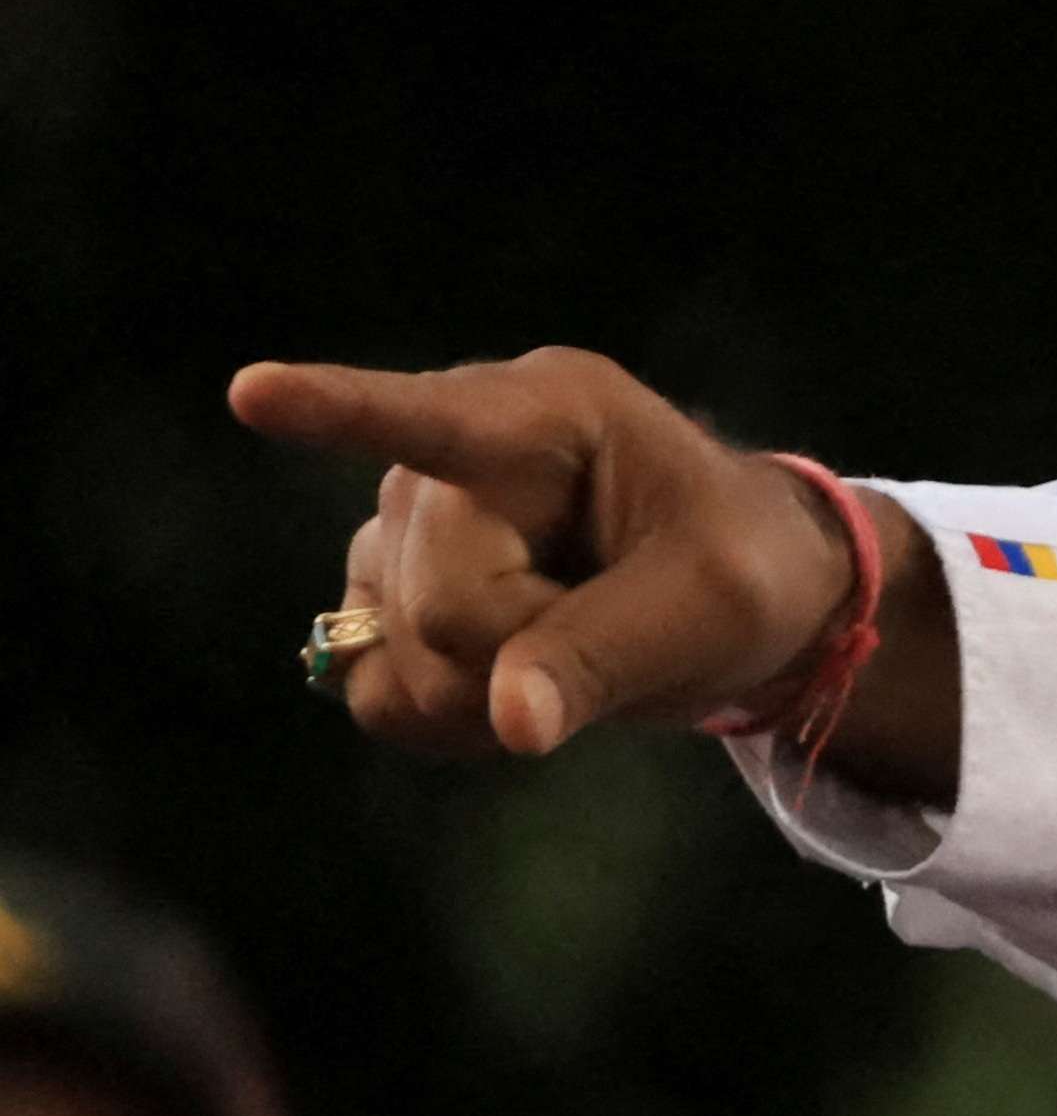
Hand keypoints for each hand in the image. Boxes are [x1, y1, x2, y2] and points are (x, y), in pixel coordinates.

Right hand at [228, 345, 962, 804]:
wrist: (734, 595)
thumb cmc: (742, 570)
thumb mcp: (714, 607)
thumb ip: (609, 654)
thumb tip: (511, 721)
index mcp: (547, 415)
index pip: (431, 420)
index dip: (336, 411)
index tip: (255, 394)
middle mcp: (447, 458)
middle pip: (438, 603)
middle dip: (528, 648)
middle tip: (615, 624)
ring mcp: (400, 525)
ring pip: (399, 657)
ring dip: (493, 689)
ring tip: (573, 639)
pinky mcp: (381, 593)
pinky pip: (373, 692)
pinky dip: (448, 718)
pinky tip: (513, 686)